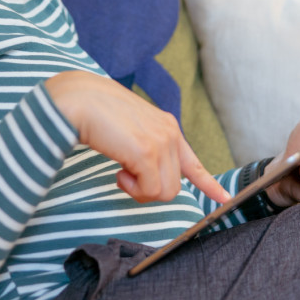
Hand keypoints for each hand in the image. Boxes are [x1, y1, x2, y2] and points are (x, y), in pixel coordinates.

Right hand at [45, 70, 230, 204]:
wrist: (77, 100)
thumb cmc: (94, 114)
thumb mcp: (129, 129)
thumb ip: (144, 146)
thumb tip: (145, 172)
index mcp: (166, 126)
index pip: (193, 162)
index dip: (209, 183)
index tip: (223, 198)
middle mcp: (169, 133)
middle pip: (173, 186)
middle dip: (148, 190)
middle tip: (125, 176)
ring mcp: (160, 142)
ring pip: (164, 192)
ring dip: (139, 191)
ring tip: (121, 171)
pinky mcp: (147, 152)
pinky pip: (149, 190)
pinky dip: (131, 188)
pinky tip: (118, 171)